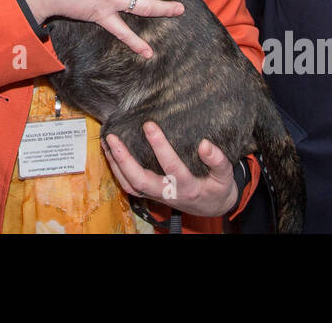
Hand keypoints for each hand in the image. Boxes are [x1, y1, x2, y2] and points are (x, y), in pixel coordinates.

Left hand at [103, 123, 240, 217]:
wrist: (211, 207)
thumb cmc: (217, 188)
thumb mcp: (225, 177)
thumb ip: (218, 161)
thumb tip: (205, 144)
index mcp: (188, 188)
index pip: (172, 168)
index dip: (160, 147)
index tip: (149, 125)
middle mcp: (168, 193)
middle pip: (141, 181)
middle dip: (124, 159)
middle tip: (112, 137)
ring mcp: (157, 195)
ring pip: (130, 185)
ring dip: (116, 165)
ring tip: (106, 142)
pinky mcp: (150, 194)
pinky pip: (129, 186)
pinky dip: (117, 170)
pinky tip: (110, 153)